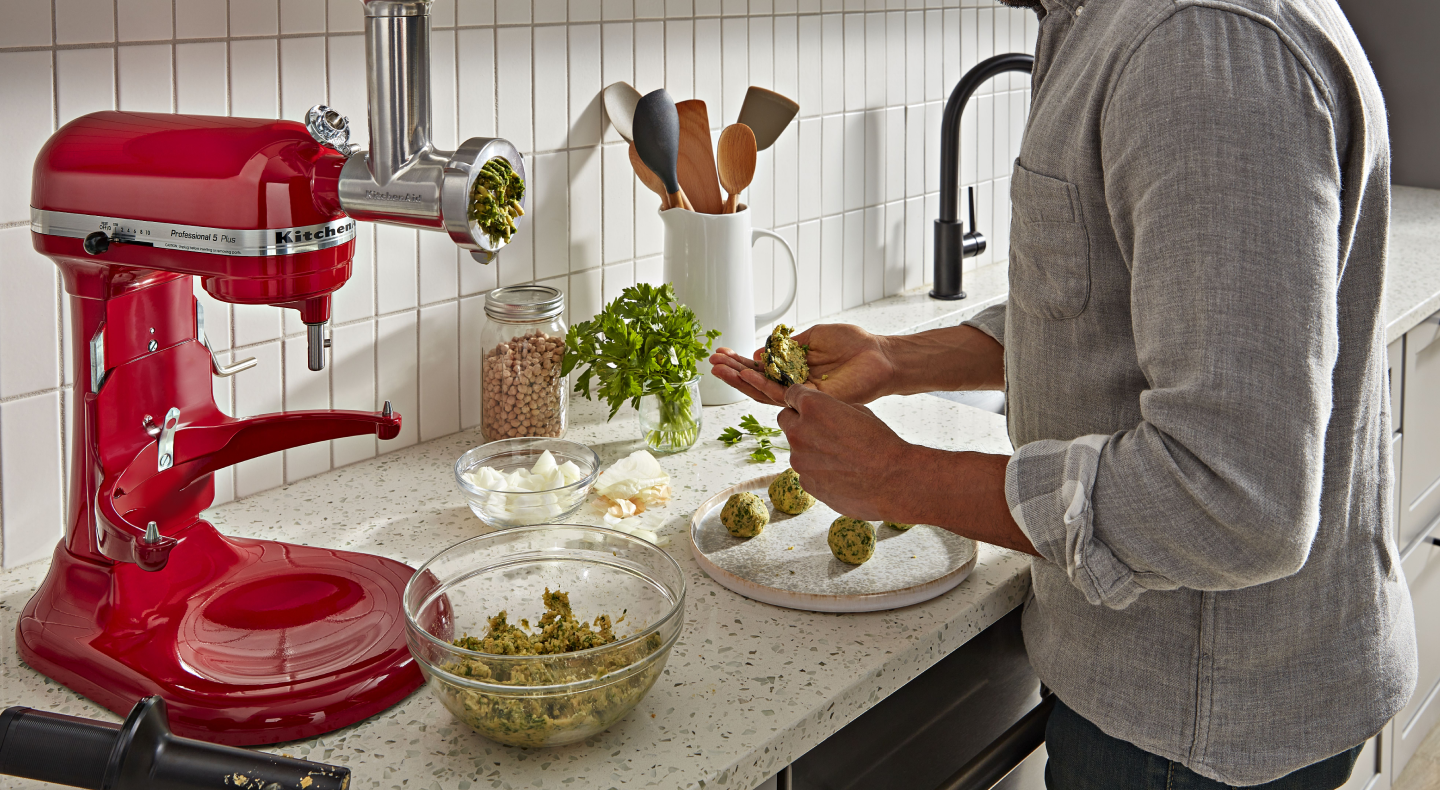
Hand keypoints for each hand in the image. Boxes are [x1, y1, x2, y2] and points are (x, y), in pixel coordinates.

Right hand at [709, 324, 897, 407]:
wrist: (878, 356)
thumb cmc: (853, 344)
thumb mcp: (813, 337)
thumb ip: (786, 346)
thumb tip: (760, 352)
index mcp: (795, 369)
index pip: (762, 369)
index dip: (740, 363)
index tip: (722, 354)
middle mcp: (795, 384)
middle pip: (757, 383)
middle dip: (733, 372)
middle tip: (712, 363)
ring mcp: (802, 394)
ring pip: (764, 391)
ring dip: (741, 380)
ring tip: (720, 370)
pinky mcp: (811, 400)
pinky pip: (782, 394)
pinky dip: (763, 384)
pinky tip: (746, 375)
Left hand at [775, 386, 911, 520]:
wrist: (893, 481)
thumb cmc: (881, 443)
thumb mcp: (859, 412)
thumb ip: (833, 410)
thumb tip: (824, 414)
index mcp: (813, 407)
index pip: (791, 394)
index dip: (800, 399)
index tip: (807, 405)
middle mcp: (799, 432)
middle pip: (785, 420)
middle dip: (798, 421)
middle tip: (821, 430)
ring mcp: (799, 460)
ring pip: (796, 448)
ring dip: (810, 449)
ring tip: (839, 458)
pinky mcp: (805, 482)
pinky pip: (805, 471)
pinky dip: (817, 471)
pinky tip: (840, 474)